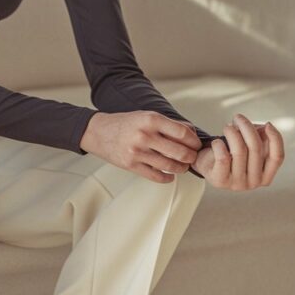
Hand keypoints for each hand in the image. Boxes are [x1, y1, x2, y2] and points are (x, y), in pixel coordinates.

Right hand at [82, 110, 202, 183]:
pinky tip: (170, 175)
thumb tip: (192, 133)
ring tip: (183, 167)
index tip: (196, 145)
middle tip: (192, 158)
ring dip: (181, 168)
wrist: (98, 132)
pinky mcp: (131, 165)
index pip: (183, 133)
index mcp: (151, 120)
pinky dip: (167, 178)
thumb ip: (169, 124)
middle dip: (191, 157)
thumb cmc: (126, 123)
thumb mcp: (147, 116)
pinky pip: (156, 176)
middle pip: (179, 151)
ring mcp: (137, 152)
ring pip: (170, 166)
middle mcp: (144, 135)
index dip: (194, 141)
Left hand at [190, 114, 283, 189]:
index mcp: (265, 176)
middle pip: (256, 149)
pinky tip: (216, 142)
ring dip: (232, 133)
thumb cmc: (231, 153)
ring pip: (239, 151)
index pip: (277, 157)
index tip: (268, 124)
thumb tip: (266, 128)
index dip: (275, 139)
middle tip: (238, 117)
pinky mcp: (221, 181)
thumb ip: (261, 137)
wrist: (207, 165)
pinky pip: (223, 158)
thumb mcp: (249, 145)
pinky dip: (219, 144)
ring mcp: (238, 184)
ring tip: (227, 127)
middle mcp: (254, 183)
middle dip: (247, 127)